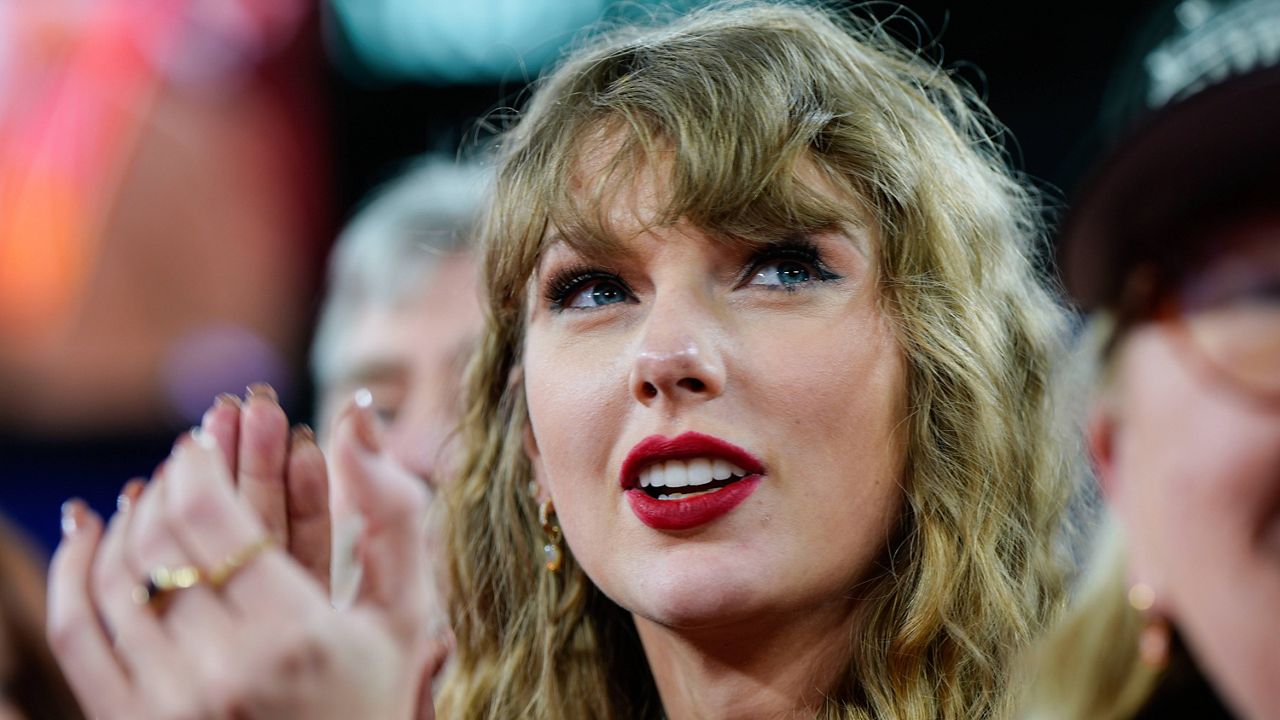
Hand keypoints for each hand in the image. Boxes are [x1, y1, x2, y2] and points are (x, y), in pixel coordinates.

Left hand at [47, 399, 443, 719]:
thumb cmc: (373, 697)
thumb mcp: (403, 611)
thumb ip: (393, 513)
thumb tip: (356, 418)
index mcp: (295, 637)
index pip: (209, 518)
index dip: (199, 463)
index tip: (208, 437)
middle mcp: (222, 672)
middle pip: (158, 540)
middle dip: (170, 478)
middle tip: (187, 453)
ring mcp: (168, 705)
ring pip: (115, 578)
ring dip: (127, 517)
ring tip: (152, 490)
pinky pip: (79, 630)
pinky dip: (76, 569)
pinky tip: (89, 529)